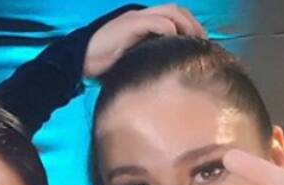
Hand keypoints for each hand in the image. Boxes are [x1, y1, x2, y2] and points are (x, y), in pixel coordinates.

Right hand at [84, 4, 205, 77]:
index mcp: (144, 24)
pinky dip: (171, 30)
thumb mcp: (133, 63)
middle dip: (194, 25)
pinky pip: (158, 22)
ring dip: (187, 25)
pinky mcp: (131, 25)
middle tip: (204, 43)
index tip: (201, 46)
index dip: (190, 28)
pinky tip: (177, 42)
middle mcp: (142, 16)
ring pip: (171, 12)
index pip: (174, 17)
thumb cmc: (104, 66)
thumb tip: (170, 75)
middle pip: (177, 10)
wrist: (79, 61)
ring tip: (195, 41)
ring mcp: (136, 18)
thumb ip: (150, 61)